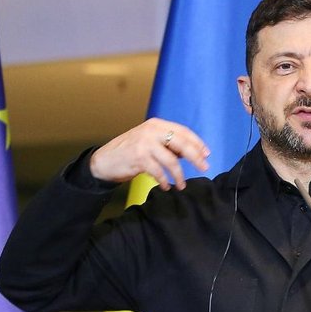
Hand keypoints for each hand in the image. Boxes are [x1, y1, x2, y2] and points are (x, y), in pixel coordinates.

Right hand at [89, 118, 209, 190]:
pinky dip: (164, 181)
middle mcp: (151, 131)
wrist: (104, 160)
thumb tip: (191, 153)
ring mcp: (144, 144)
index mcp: (156, 125)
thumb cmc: (130, 151)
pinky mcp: (139, 158)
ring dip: (179, 175)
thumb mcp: (149, 141)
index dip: (197, 143)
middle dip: (196, 157)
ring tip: (182, 184)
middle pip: (181, 143)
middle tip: (205, 167)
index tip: (206, 154)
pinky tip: (166, 186)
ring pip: (171, 160)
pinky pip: (159, 171)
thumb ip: (168, 144)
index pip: (183, 131)